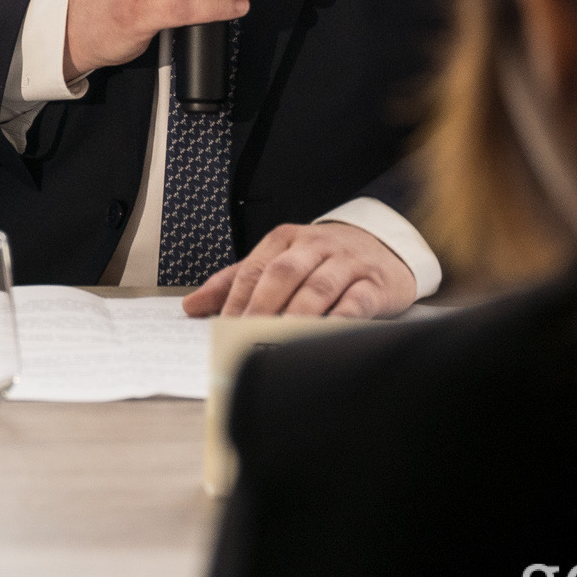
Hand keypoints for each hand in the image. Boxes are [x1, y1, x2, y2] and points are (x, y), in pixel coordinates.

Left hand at [182, 222, 416, 318]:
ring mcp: (347, 263)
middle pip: (283, 273)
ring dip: (297, 313)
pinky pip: (356, 300)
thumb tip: (192, 306)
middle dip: (261, 305)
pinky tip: (325, 333)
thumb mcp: (281, 260)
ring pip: (318, 286)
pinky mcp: (375, 282)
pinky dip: (340, 318)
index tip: (220, 326)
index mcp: (286, 239)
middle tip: (244, 334)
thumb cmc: (324, 259)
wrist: (385, 244)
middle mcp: (315, 246)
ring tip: (278, 336)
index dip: (235, 298)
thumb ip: (238, 281)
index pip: (254, 268)